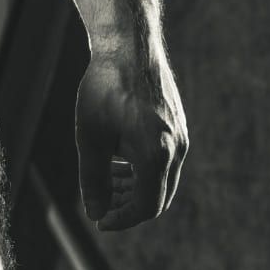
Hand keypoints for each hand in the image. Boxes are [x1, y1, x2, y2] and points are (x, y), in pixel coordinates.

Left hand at [75, 43, 188, 230]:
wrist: (129, 49)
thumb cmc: (104, 91)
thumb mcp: (89, 141)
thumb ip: (93, 182)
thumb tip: (96, 214)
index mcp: (155, 154)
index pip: (146, 207)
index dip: (121, 220)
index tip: (98, 221)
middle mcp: (176, 148)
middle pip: (157, 198)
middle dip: (127, 208)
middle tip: (99, 206)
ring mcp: (180, 137)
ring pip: (161, 181)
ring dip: (134, 190)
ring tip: (104, 185)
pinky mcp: (177, 128)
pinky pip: (164, 163)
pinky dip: (142, 172)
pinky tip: (116, 166)